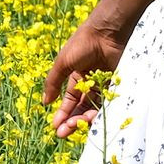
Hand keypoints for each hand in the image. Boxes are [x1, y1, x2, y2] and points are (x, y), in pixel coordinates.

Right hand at [41, 15, 129, 138]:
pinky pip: (109, 103)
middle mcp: (91, 83)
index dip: (63, 115)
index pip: (70, 101)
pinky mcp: (117, 85)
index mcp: (76, 77)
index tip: (56, 128)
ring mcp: (105, 85)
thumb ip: (53, 82)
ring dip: (84, 119)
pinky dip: (101, 112)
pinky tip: (92, 120)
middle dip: (72, 121)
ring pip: (95, 108)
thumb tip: (45, 103)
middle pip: (82, 107)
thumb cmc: (82, 43)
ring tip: (76, 125)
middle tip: (65, 132)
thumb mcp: (63, 63)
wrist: (107, 32)